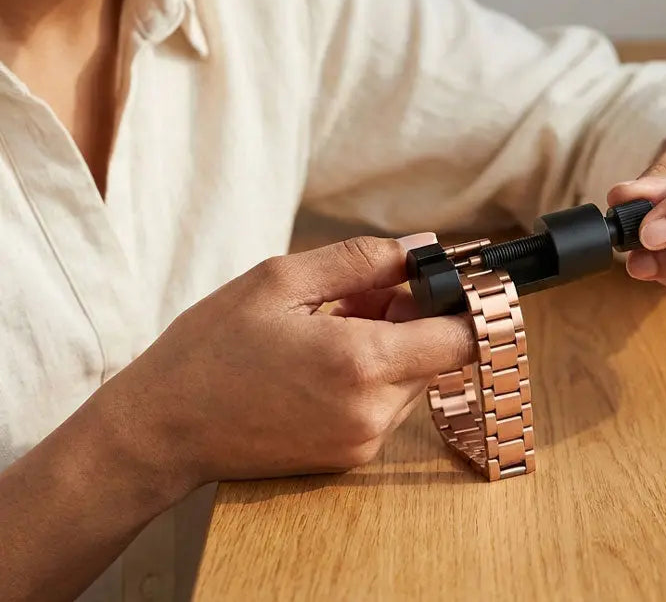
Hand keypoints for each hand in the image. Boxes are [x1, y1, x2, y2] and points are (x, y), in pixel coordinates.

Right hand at [98, 235, 476, 491]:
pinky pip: (385, 403)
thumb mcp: (282, 280)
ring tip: (331, 324)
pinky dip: (370, 374)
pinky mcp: (348, 458)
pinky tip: (323, 357)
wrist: (161, 429)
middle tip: (358, 294)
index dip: (459, 302)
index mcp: (362, 364)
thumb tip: (422, 249)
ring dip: (390, 344)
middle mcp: (373, 412)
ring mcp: (362, 442)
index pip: (462, 338)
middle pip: (437, 354)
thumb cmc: (212, 348)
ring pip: (412, 377)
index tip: (440, 280)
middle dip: (412, 315)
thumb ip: (364, 260)